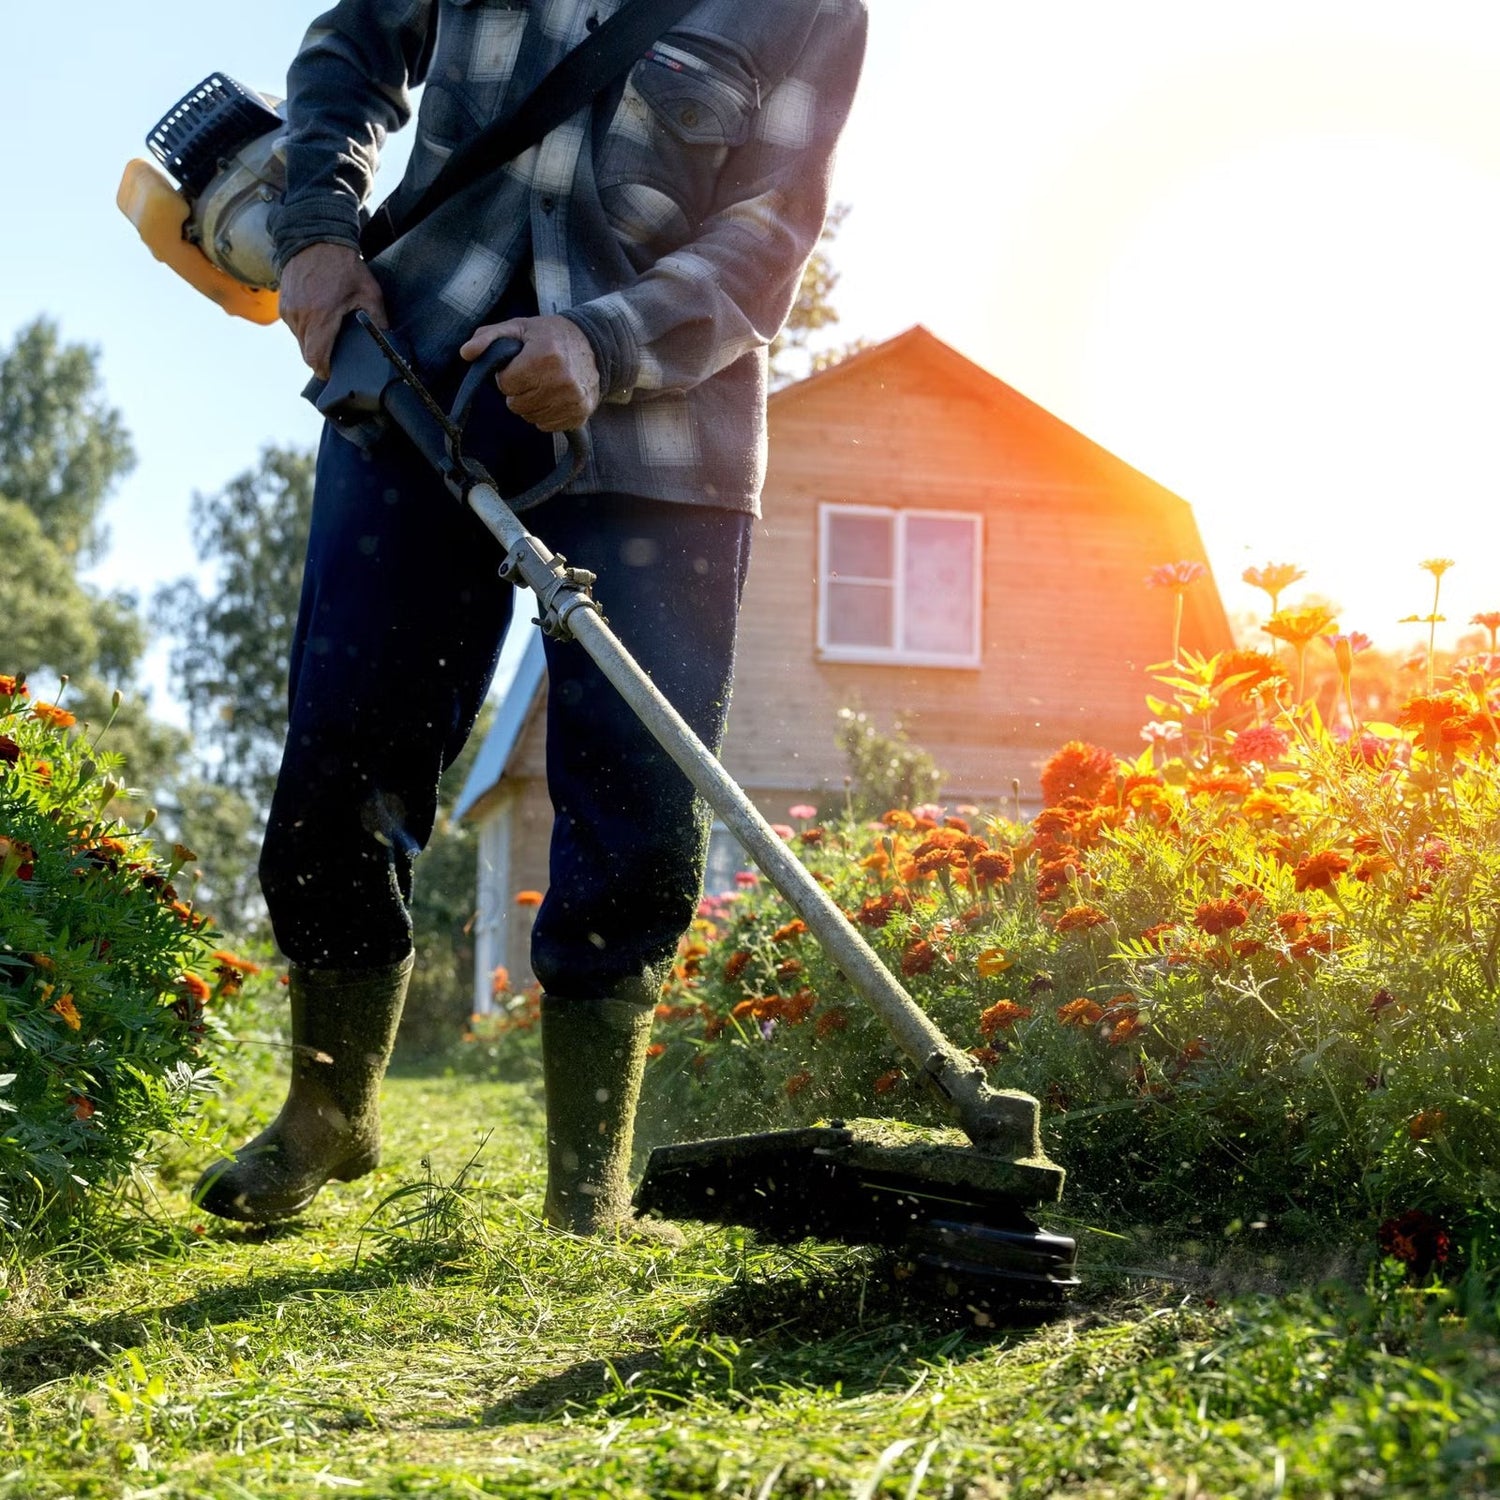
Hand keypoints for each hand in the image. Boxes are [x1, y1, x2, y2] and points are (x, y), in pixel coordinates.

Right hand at [279, 243, 387, 379]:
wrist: (314, 237)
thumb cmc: (343, 265)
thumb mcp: (369, 292)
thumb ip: (378, 319)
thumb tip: (385, 339)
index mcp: (320, 316)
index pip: (315, 358)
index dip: (325, 370)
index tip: (334, 373)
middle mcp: (300, 316)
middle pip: (307, 354)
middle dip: (321, 359)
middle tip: (336, 358)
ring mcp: (288, 310)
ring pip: (300, 342)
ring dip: (313, 344)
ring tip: (330, 336)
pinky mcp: (283, 304)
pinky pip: (294, 328)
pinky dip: (306, 331)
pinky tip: (320, 322)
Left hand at [460, 315, 600, 431]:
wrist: (595, 346)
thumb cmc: (550, 336)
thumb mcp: (518, 328)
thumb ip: (488, 337)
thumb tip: (466, 353)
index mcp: (545, 356)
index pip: (507, 384)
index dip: (508, 375)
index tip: (520, 364)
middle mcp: (562, 381)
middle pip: (516, 404)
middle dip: (518, 391)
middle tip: (532, 375)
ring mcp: (573, 400)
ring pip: (530, 417)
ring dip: (531, 404)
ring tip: (543, 385)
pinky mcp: (580, 415)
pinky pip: (546, 426)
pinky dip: (545, 414)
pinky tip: (554, 396)